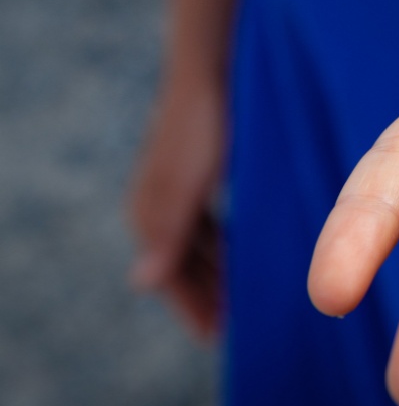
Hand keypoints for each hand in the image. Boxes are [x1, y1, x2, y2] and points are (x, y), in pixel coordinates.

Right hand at [127, 76, 224, 340]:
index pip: (169, 277)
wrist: (210, 68)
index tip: (219, 337)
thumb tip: (141, 284)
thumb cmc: (203, 125)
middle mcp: (157, 204)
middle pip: (182, 265)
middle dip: (206, 295)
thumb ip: (170, 232)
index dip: (193, 307)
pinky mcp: (198, 172)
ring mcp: (178, 188)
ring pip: (198, 245)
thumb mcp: (190, 182)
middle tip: (237, 324)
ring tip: (246, 297)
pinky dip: (225, 243)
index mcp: (152, 213)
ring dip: (218, 272)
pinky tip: (250, 249)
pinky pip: (209, 221)